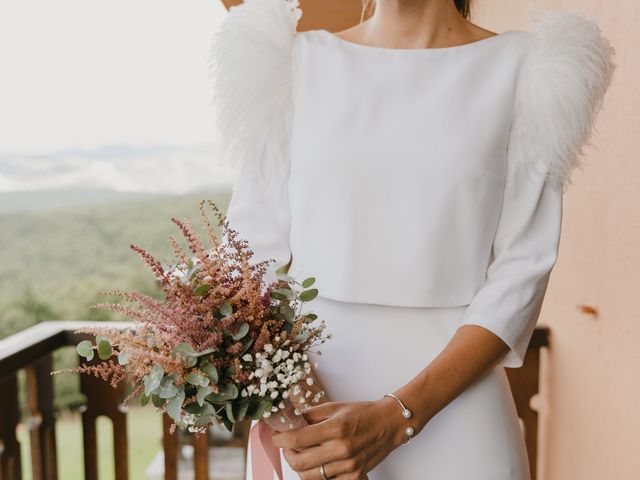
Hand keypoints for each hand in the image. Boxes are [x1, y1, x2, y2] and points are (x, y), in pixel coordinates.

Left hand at [271, 397, 408, 478]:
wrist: (389, 424)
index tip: (276, 436)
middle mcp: (342, 450)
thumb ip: (309, 415)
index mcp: (336, 428)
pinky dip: (318, 473)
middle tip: (287, 446)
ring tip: (303, 453)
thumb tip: (287, 421)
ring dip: (300, 466)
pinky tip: (320, 461)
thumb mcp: (334, 407)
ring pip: (309, 477)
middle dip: (287, 454)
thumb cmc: (362, 413)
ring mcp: (349, 466)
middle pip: (298, 463)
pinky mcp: (355, 477)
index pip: (297, 439)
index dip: (280, 439)